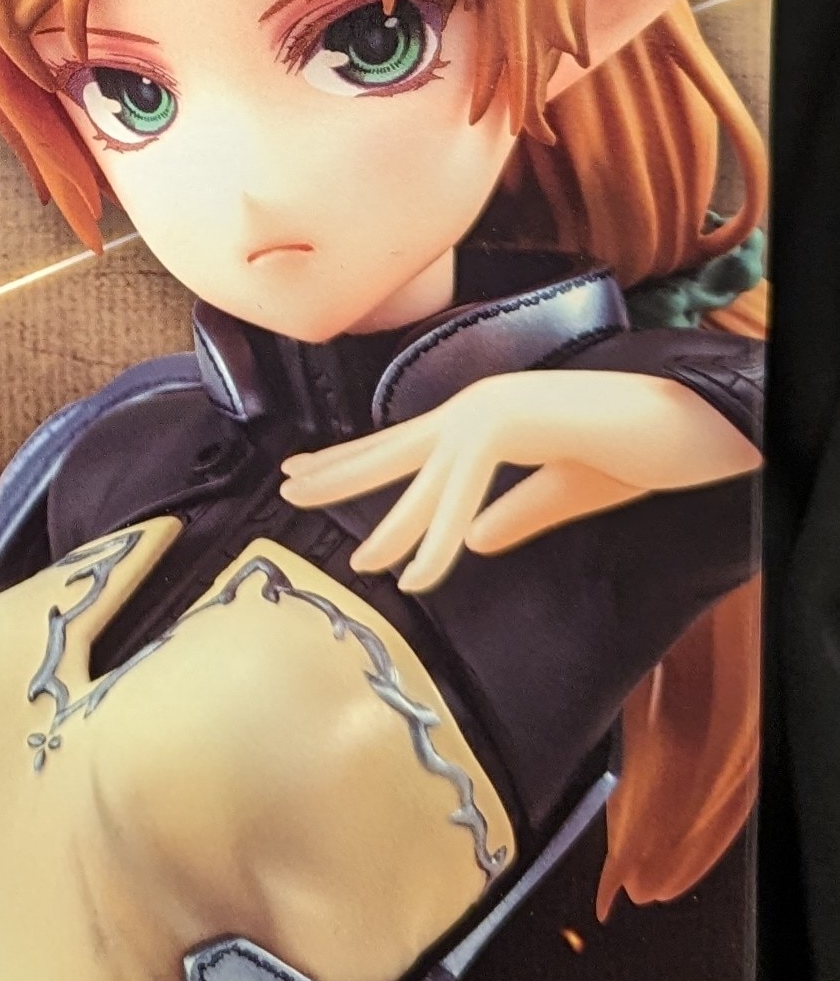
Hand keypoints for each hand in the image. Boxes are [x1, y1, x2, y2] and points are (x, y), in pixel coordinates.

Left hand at [276, 365, 759, 596]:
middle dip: (340, 472)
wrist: (693, 418)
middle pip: (393, 448)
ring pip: (425, 480)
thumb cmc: (637, 444)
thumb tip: (471, 541)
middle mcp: (476, 406)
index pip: (406, 443)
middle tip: (287, 487)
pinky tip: (420, 574)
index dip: (356, 461)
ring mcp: (491, 411)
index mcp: (485, 415)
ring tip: (364, 566)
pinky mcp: (511, 426)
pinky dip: (439, 538)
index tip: (308, 473)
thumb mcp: (568, 488)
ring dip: (393, 527)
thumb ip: (517, 511)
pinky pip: (465, 495)